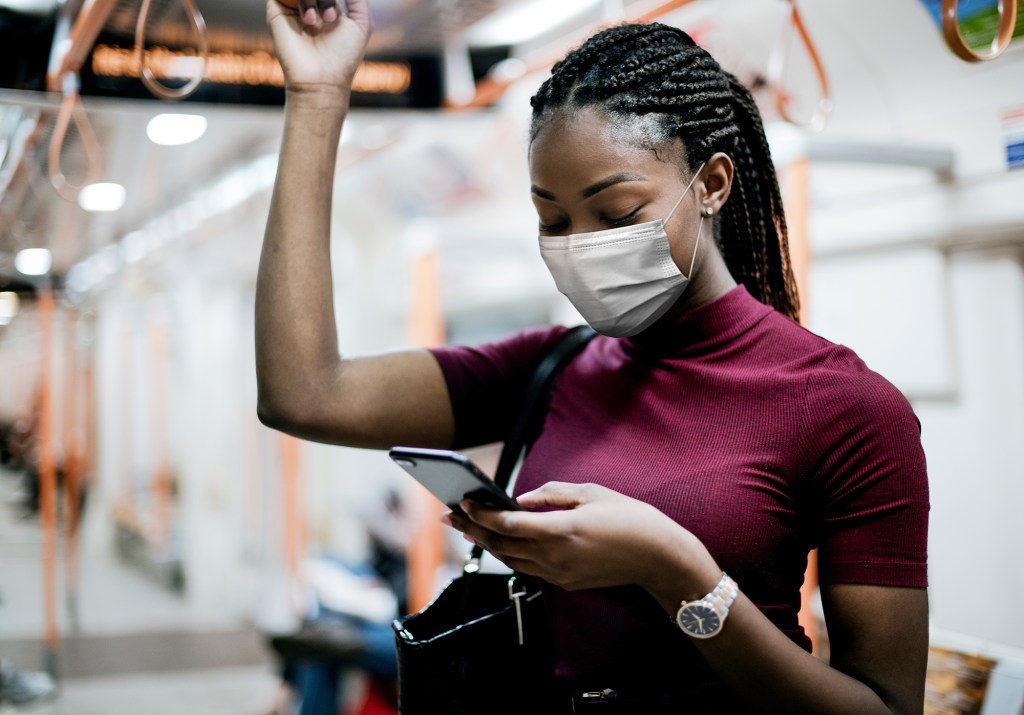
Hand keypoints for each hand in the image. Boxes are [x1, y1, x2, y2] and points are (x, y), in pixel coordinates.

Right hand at [266, 0, 372, 91]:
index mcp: (329, 7)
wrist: (321, 78)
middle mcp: (311, 6)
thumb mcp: (362, 22)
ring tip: (316, 22)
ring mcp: (293, 7)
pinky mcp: (277, 10)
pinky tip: (309, 19)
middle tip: (331, 18)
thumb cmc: (344, 56)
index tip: (335, 18)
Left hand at [446, 482, 717, 595]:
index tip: (462, 502)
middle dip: (473, 529)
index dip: (480, 514)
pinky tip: (502, 543)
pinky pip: (528, 568)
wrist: (658, 556)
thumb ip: (550, 495)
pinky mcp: (565, 582)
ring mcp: (558, 573)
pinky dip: (510, 554)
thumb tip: (520, 499)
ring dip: (488, 544)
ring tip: (469, 528)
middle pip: (500, 545)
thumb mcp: (590, 492)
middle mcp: (553, 557)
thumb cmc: (628, 517)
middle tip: (451, 515)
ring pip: (511, 560)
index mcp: (559, 531)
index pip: (506, 525)